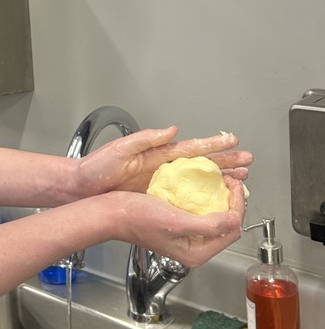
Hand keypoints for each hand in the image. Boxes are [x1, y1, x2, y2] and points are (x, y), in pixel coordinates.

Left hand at [74, 126, 252, 198]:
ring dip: (219, 178)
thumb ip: (144, 138)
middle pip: (201, 163)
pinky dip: (202, 196)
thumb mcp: (118, 150)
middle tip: (248, 161)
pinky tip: (215, 199)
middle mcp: (162, 166)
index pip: (190, 148)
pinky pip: (185, 196)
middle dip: (225, 161)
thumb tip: (170, 129)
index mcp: (155, 153)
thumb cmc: (94, 169)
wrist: (80, 189)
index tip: (232, 141)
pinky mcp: (155, 196)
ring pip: (198, 180)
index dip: (213, 144)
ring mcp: (160, 182)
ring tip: (241, 177)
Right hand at [110, 175, 245, 267]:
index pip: (232, 230)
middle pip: (227, 225)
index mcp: (196, 253)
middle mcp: (194, 247)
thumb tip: (234, 221)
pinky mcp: (178, 223)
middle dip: (232, 202)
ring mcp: (186, 235)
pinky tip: (203, 187)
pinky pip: (202, 211)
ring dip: (221, 199)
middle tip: (229, 181)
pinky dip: (207, 198)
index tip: (234, 185)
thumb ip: (208, 225)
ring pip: (216, 217)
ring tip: (220, 182)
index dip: (238, 206)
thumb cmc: (138, 219)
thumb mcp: (176, 222)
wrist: (112, 212)